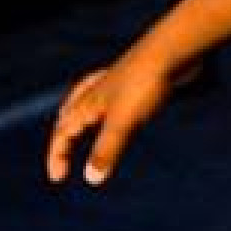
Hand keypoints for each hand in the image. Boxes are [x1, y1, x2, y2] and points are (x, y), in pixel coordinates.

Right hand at [46, 46, 172, 186]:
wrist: (173, 51)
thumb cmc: (145, 84)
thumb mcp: (124, 121)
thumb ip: (107, 149)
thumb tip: (92, 179)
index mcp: (88, 102)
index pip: (62, 132)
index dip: (57, 154)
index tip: (57, 177)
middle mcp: (97, 92)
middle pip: (69, 115)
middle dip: (62, 136)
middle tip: (60, 153)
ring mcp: (116, 85)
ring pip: (87, 102)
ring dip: (78, 117)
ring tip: (76, 125)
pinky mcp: (136, 82)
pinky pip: (111, 97)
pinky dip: (104, 108)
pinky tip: (116, 107)